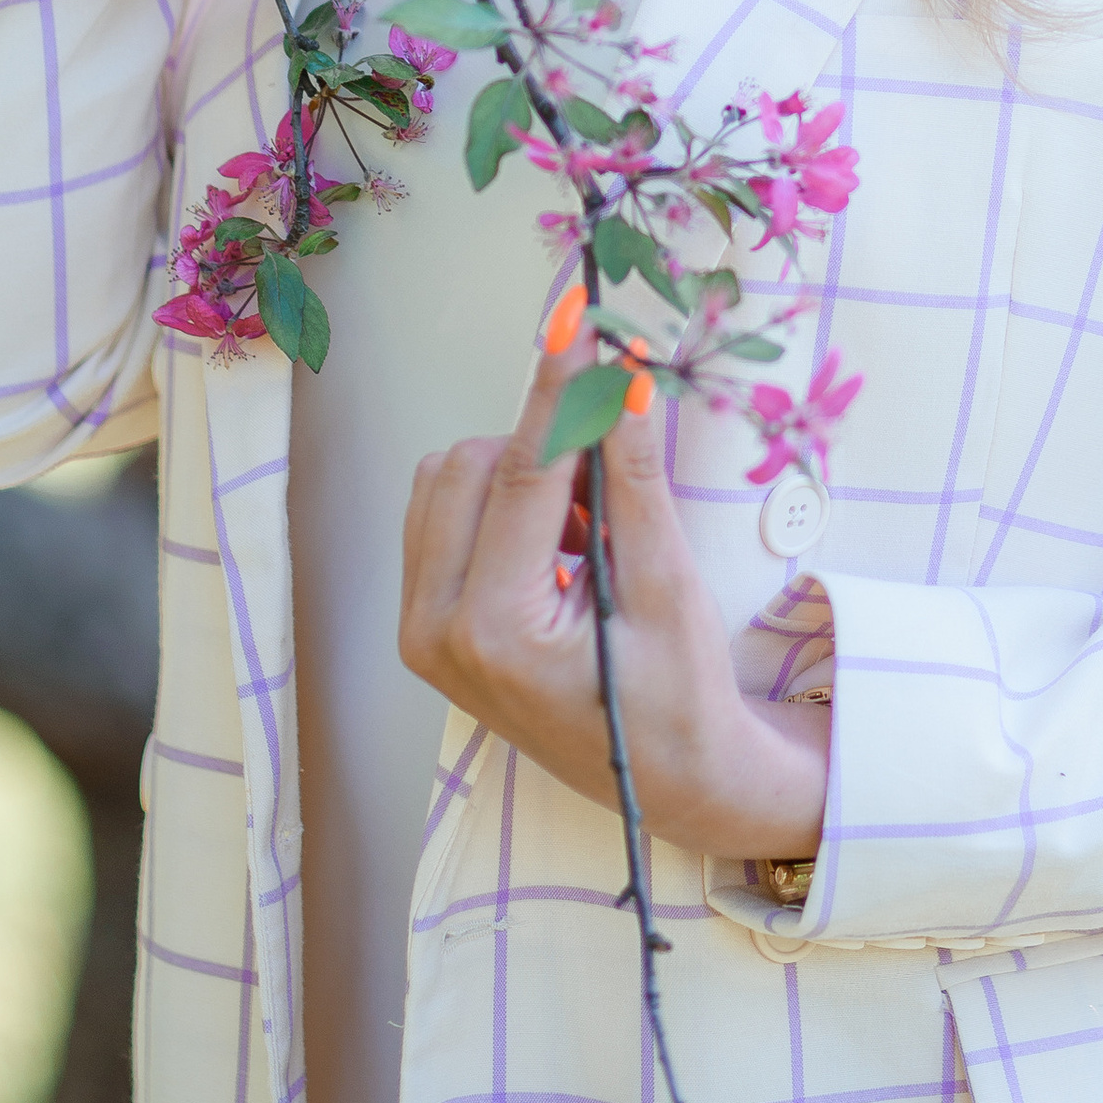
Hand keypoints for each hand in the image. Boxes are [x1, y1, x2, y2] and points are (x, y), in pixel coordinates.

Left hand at [399, 308, 829, 863]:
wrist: (672, 782)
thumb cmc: (681, 698)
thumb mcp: (668, 586)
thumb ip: (634, 481)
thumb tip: (622, 383)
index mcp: (496, 630)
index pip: (524, 474)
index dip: (558, 390)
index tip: (577, 320)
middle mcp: (437, 631)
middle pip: (473, 465)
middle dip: (546, 449)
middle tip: (612, 483)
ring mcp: (421, 631)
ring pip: (448, 482)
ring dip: (520, 474)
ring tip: (588, 530)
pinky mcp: (424, 625)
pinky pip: (442, 516)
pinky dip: (499, 503)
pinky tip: (558, 545)